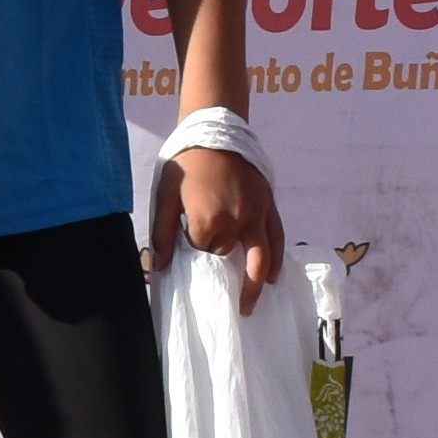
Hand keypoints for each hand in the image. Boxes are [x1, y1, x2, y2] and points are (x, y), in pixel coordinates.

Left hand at [153, 139, 284, 307]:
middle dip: (222, 266)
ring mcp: (256, 216)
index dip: (195, 253)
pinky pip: (276, 239)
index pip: (202, 254)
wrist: (216, 132)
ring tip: (249, 305)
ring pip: (260, 258)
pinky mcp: (269, 207)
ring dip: (256, 284)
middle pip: (229, 257)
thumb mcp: (166, 197)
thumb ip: (162, 234)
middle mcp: (236, 223)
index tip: (189, 248)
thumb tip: (161, 268)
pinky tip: (273, 277)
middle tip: (224, 292)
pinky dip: (276, 260)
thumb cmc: (186, 164)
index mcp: (208, 222)